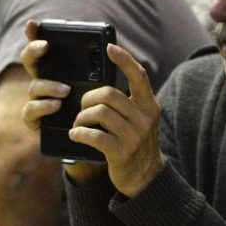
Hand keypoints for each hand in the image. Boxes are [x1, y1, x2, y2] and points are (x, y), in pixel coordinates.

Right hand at [19, 20, 106, 184]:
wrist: (100, 144)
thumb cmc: (102, 113)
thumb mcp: (104, 89)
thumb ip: (104, 72)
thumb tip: (113, 49)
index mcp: (61, 72)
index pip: (44, 49)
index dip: (34, 34)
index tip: (34, 23)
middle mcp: (45, 83)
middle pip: (30, 62)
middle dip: (33, 51)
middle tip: (45, 46)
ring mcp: (38, 101)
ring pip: (33, 87)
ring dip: (47, 85)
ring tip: (65, 90)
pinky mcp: (37, 122)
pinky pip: (30, 112)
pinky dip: (42, 107)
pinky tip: (56, 106)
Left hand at [68, 43, 163, 197]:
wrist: (145, 178)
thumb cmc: (135, 143)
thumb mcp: (140, 120)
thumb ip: (130, 103)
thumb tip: (103, 85)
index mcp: (149, 106)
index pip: (139, 76)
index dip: (124, 60)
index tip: (110, 47)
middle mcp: (145, 119)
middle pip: (109, 94)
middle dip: (88, 99)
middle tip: (82, 108)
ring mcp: (134, 137)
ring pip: (99, 113)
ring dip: (82, 117)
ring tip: (78, 124)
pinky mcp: (121, 152)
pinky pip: (94, 135)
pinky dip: (80, 133)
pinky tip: (76, 135)